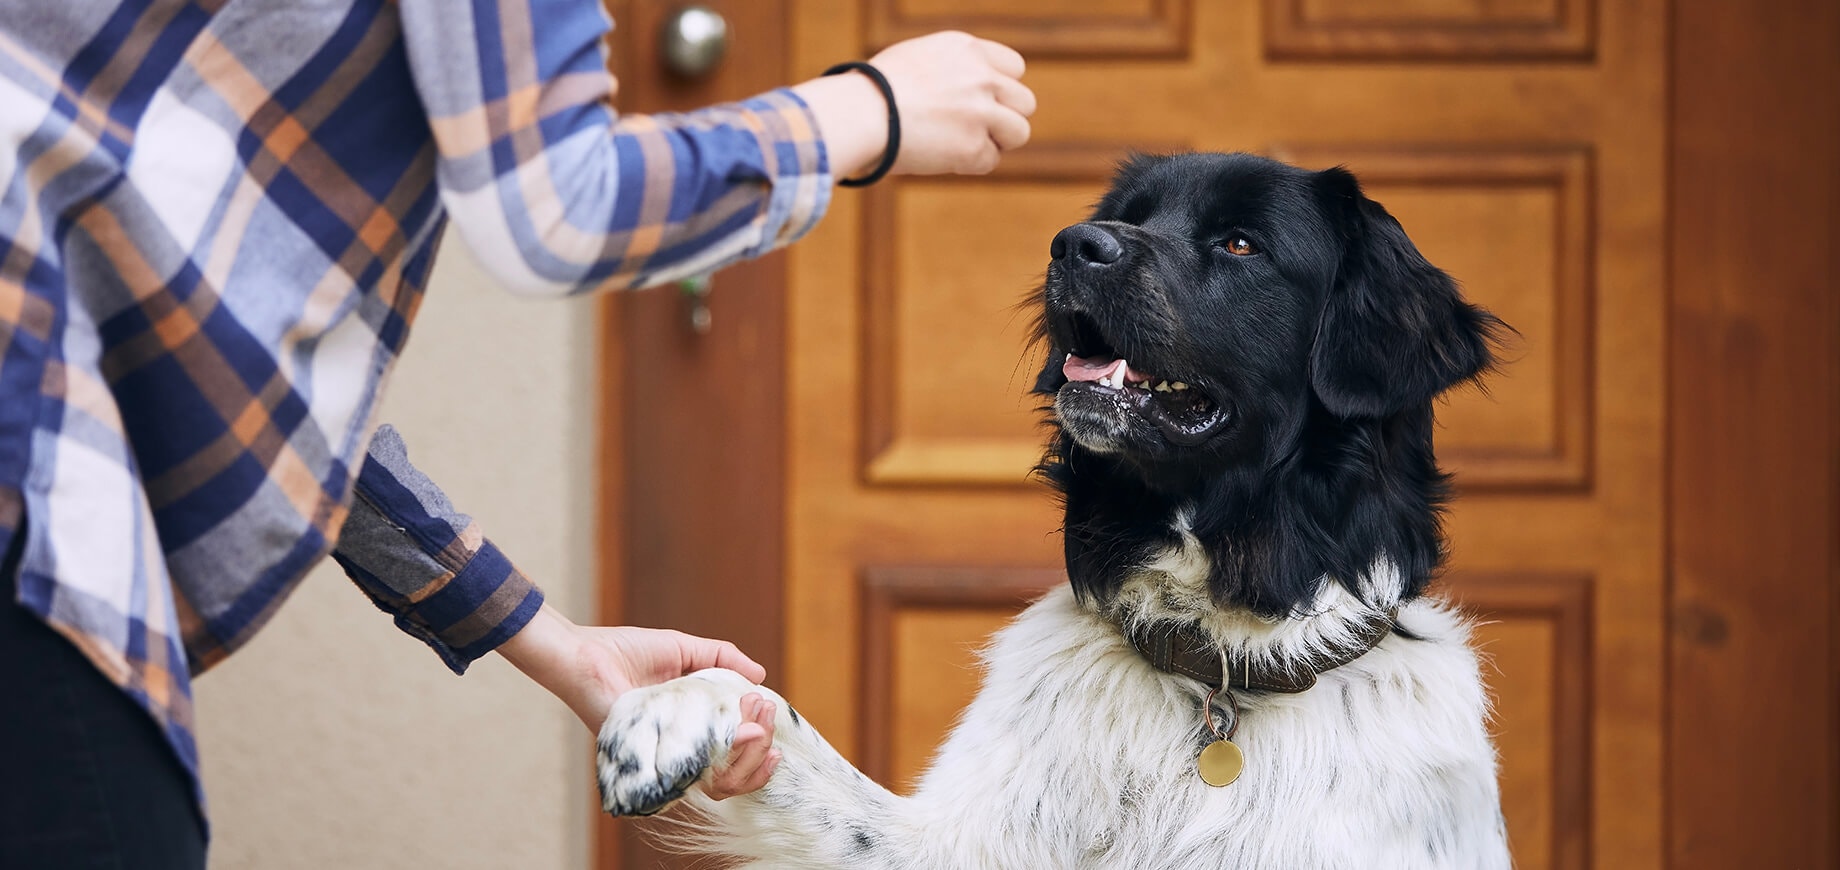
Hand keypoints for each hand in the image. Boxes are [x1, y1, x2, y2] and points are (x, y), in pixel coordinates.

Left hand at [498, 605, 781, 798]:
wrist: (584, 654)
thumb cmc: (625, 652)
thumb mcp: (684, 649)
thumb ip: (722, 659)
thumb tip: (761, 676)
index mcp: (689, 727)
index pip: (732, 754)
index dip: (759, 744)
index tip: (773, 718)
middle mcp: (680, 750)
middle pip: (734, 774)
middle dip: (761, 747)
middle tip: (765, 715)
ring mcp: (666, 759)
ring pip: (720, 782)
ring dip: (750, 755)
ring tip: (756, 724)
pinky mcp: (651, 760)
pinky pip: (693, 774)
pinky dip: (723, 758)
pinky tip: (739, 731)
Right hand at [794, 31, 1034, 179]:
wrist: (860, 113)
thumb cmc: (873, 90)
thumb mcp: (916, 59)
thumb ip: (950, 69)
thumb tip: (964, 94)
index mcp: (968, 49)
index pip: (1015, 67)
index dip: (1002, 88)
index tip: (985, 101)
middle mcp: (981, 77)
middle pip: (1025, 101)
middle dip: (1005, 117)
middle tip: (977, 129)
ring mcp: (981, 112)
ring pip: (1019, 132)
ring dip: (996, 142)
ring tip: (963, 144)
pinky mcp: (973, 146)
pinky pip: (989, 160)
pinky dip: (969, 163)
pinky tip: (941, 156)